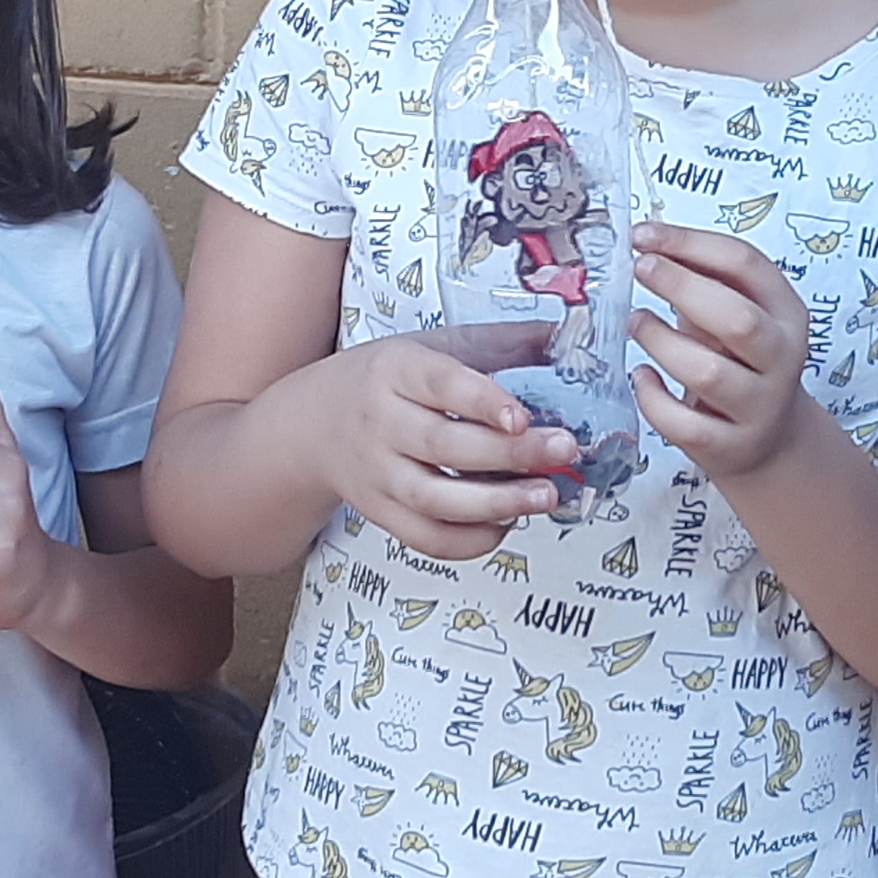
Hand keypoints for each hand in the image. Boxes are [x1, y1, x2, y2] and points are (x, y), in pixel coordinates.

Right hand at [264, 323, 575, 560]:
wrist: (313, 424)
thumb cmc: (385, 382)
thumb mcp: (431, 346)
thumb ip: (497, 344)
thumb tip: (564, 338)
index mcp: (395, 371)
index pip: (440, 385)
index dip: (483, 401)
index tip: (523, 416)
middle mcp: (380, 423)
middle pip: (444, 445)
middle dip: (510, 454)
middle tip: (562, 450)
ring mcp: (377, 474)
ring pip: (434, 499)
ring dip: (496, 503)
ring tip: (545, 496)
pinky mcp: (380, 512)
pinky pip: (425, 538)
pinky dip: (470, 540)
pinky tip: (506, 522)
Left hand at [627, 222, 822, 485]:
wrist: (770, 440)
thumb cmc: (740, 361)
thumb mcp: (736, 313)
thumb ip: (703, 280)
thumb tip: (649, 242)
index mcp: (787, 312)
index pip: (745, 264)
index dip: (690, 243)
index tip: (644, 234)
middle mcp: (782, 358)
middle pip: (737, 319)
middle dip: (681, 287)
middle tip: (640, 269)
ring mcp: (759, 407)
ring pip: (708, 373)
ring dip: (662, 342)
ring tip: (636, 323)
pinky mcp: (731, 448)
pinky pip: (684, 424)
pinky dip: (653, 398)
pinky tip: (642, 376)